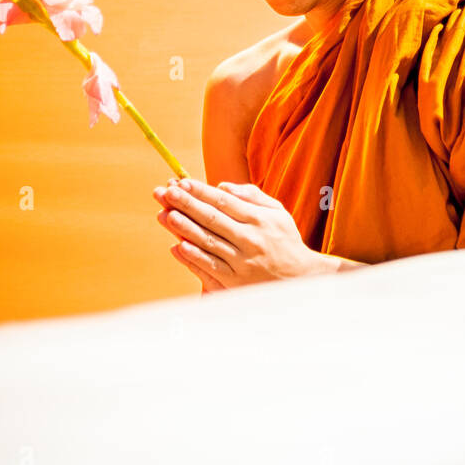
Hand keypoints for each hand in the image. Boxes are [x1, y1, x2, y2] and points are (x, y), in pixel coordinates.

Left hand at [152, 176, 335, 290]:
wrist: (300, 280)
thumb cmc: (284, 241)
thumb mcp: (277, 212)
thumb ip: (251, 196)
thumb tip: (221, 186)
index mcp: (259, 219)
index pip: (224, 201)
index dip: (200, 191)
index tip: (180, 182)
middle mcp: (250, 239)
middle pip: (212, 219)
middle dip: (186, 204)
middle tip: (164, 192)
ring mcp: (242, 262)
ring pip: (208, 242)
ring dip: (184, 228)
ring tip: (164, 214)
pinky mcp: (235, 282)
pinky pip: (210, 267)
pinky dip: (193, 258)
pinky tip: (177, 246)